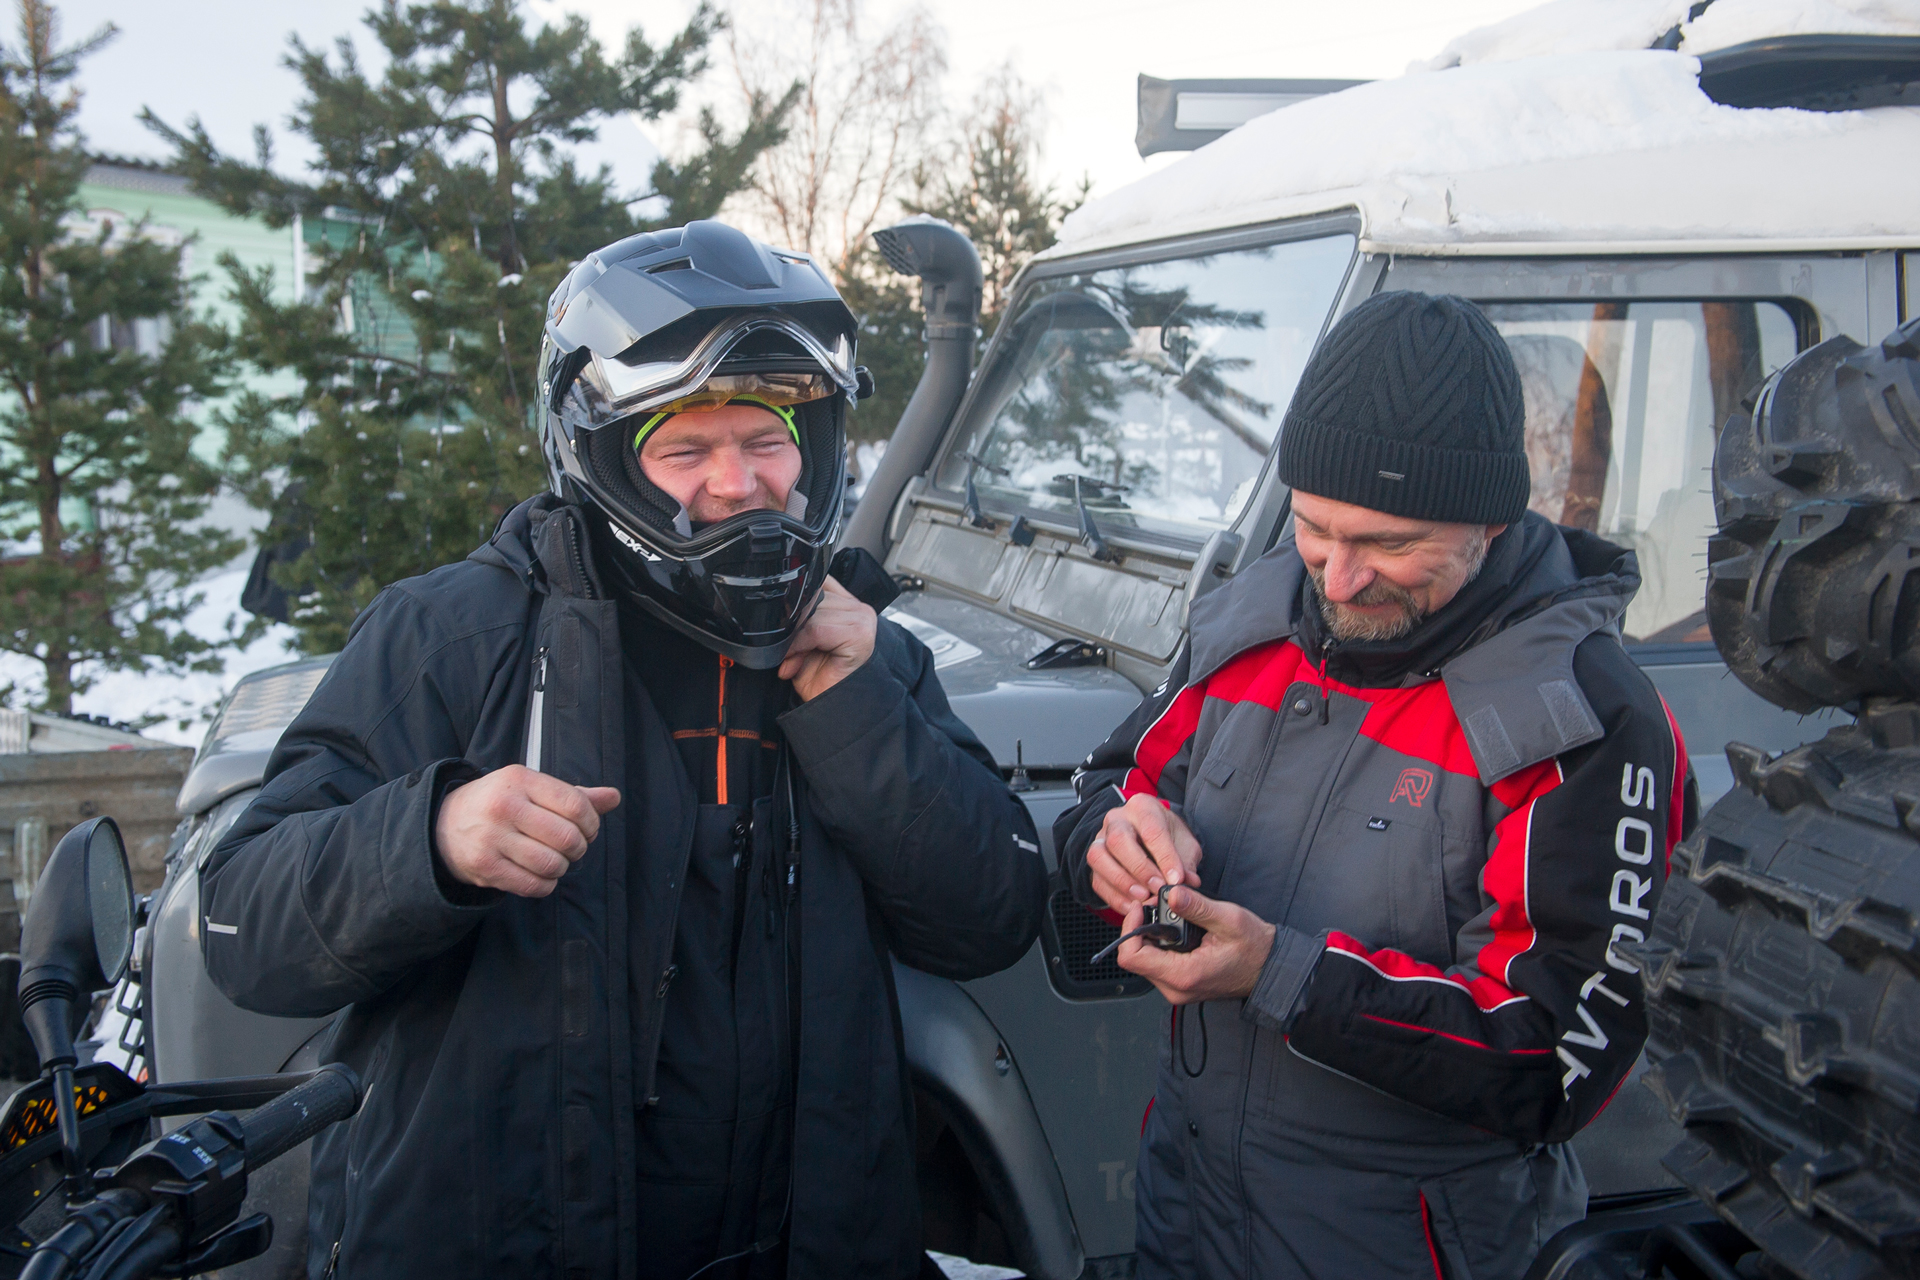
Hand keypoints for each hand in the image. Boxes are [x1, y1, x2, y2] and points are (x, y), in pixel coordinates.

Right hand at [434, 764, 620, 897]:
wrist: (444, 825)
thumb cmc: (501, 804)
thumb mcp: (532, 789)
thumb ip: (575, 796)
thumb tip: (615, 797)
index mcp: (520, 780)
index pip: (576, 805)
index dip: (592, 823)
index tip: (588, 829)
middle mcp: (504, 806)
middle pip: (568, 838)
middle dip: (578, 848)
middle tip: (571, 848)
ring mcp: (491, 837)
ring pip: (552, 865)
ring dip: (562, 868)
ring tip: (554, 860)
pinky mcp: (484, 866)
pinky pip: (533, 886)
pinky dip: (546, 885)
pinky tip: (540, 875)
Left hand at [778, 575, 875, 700]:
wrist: (836, 708)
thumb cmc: (820, 677)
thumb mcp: (800, 641)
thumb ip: (795, 621)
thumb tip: (774, 612)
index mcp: (845, 601)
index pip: (815, 583)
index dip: (794, 603)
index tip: (779, 628)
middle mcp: (857, 606)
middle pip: (812, 598)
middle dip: (792, 626)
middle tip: (784, 654)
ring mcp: (861, 617)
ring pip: (812, 614)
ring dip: (794, 638)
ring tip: (790, 659)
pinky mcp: (859, 633)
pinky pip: (817, 629)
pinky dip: (800, 644)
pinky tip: (794, 660)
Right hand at [1086, 794, 1203, 915]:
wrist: (1151, 839)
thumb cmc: (1168, 838)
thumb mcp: (1185, 845)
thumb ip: (1186, 863)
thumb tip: (1188, 882)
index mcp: (1143, 808)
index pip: (1151, 830)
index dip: (1165, 857)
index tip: (1176, 879)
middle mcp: (1117, 820)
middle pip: (1118, 840)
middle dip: (1140, 868)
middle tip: (1158, 888)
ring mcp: (1100, 840)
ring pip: (1098, 857)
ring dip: (1122, 881)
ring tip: (1143, 897)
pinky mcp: (1094, 863)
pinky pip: (1096, 880)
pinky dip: (1114, 897)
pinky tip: (1132, 906)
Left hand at [1116, 886, 1276, 1005]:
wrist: (1270, 969)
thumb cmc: (1255, 948)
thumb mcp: (1228, 920)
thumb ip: (1197, 907)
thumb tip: (1172, 893)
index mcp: (1183, 975)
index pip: (1132, 957)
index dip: (1130, 928)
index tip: (1142, 907)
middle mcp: (1175, 988)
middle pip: (1135, 958)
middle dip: (1140, 928)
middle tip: (1157, 906)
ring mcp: (1176, 989)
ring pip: (1144, 961)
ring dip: (1150, 935)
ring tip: (1168, 915)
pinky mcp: (1180, 984)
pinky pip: (1156, 964)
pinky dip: (1159, 944)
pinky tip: (1174, 928)